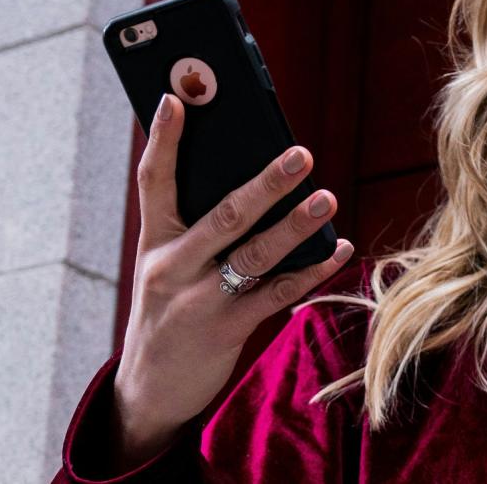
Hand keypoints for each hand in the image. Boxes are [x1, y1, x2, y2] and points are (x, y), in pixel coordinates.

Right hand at [111, 93, 354, 465]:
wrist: (148, 389)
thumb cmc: (167, 309)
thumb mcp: (166, 264)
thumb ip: (194, 225)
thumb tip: (248, 176)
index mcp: (154, 242)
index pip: (153, 180)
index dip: (164, 138)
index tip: (176, 97)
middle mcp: (172, 267)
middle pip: (223, 215)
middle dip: (265, 183)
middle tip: (301, 154)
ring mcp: (200, 300)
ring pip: (255, 254)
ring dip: (296, 225)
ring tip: (327, 197)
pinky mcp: (227, 330)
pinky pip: (277, 293)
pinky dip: (311, 270)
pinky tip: (338, 248)